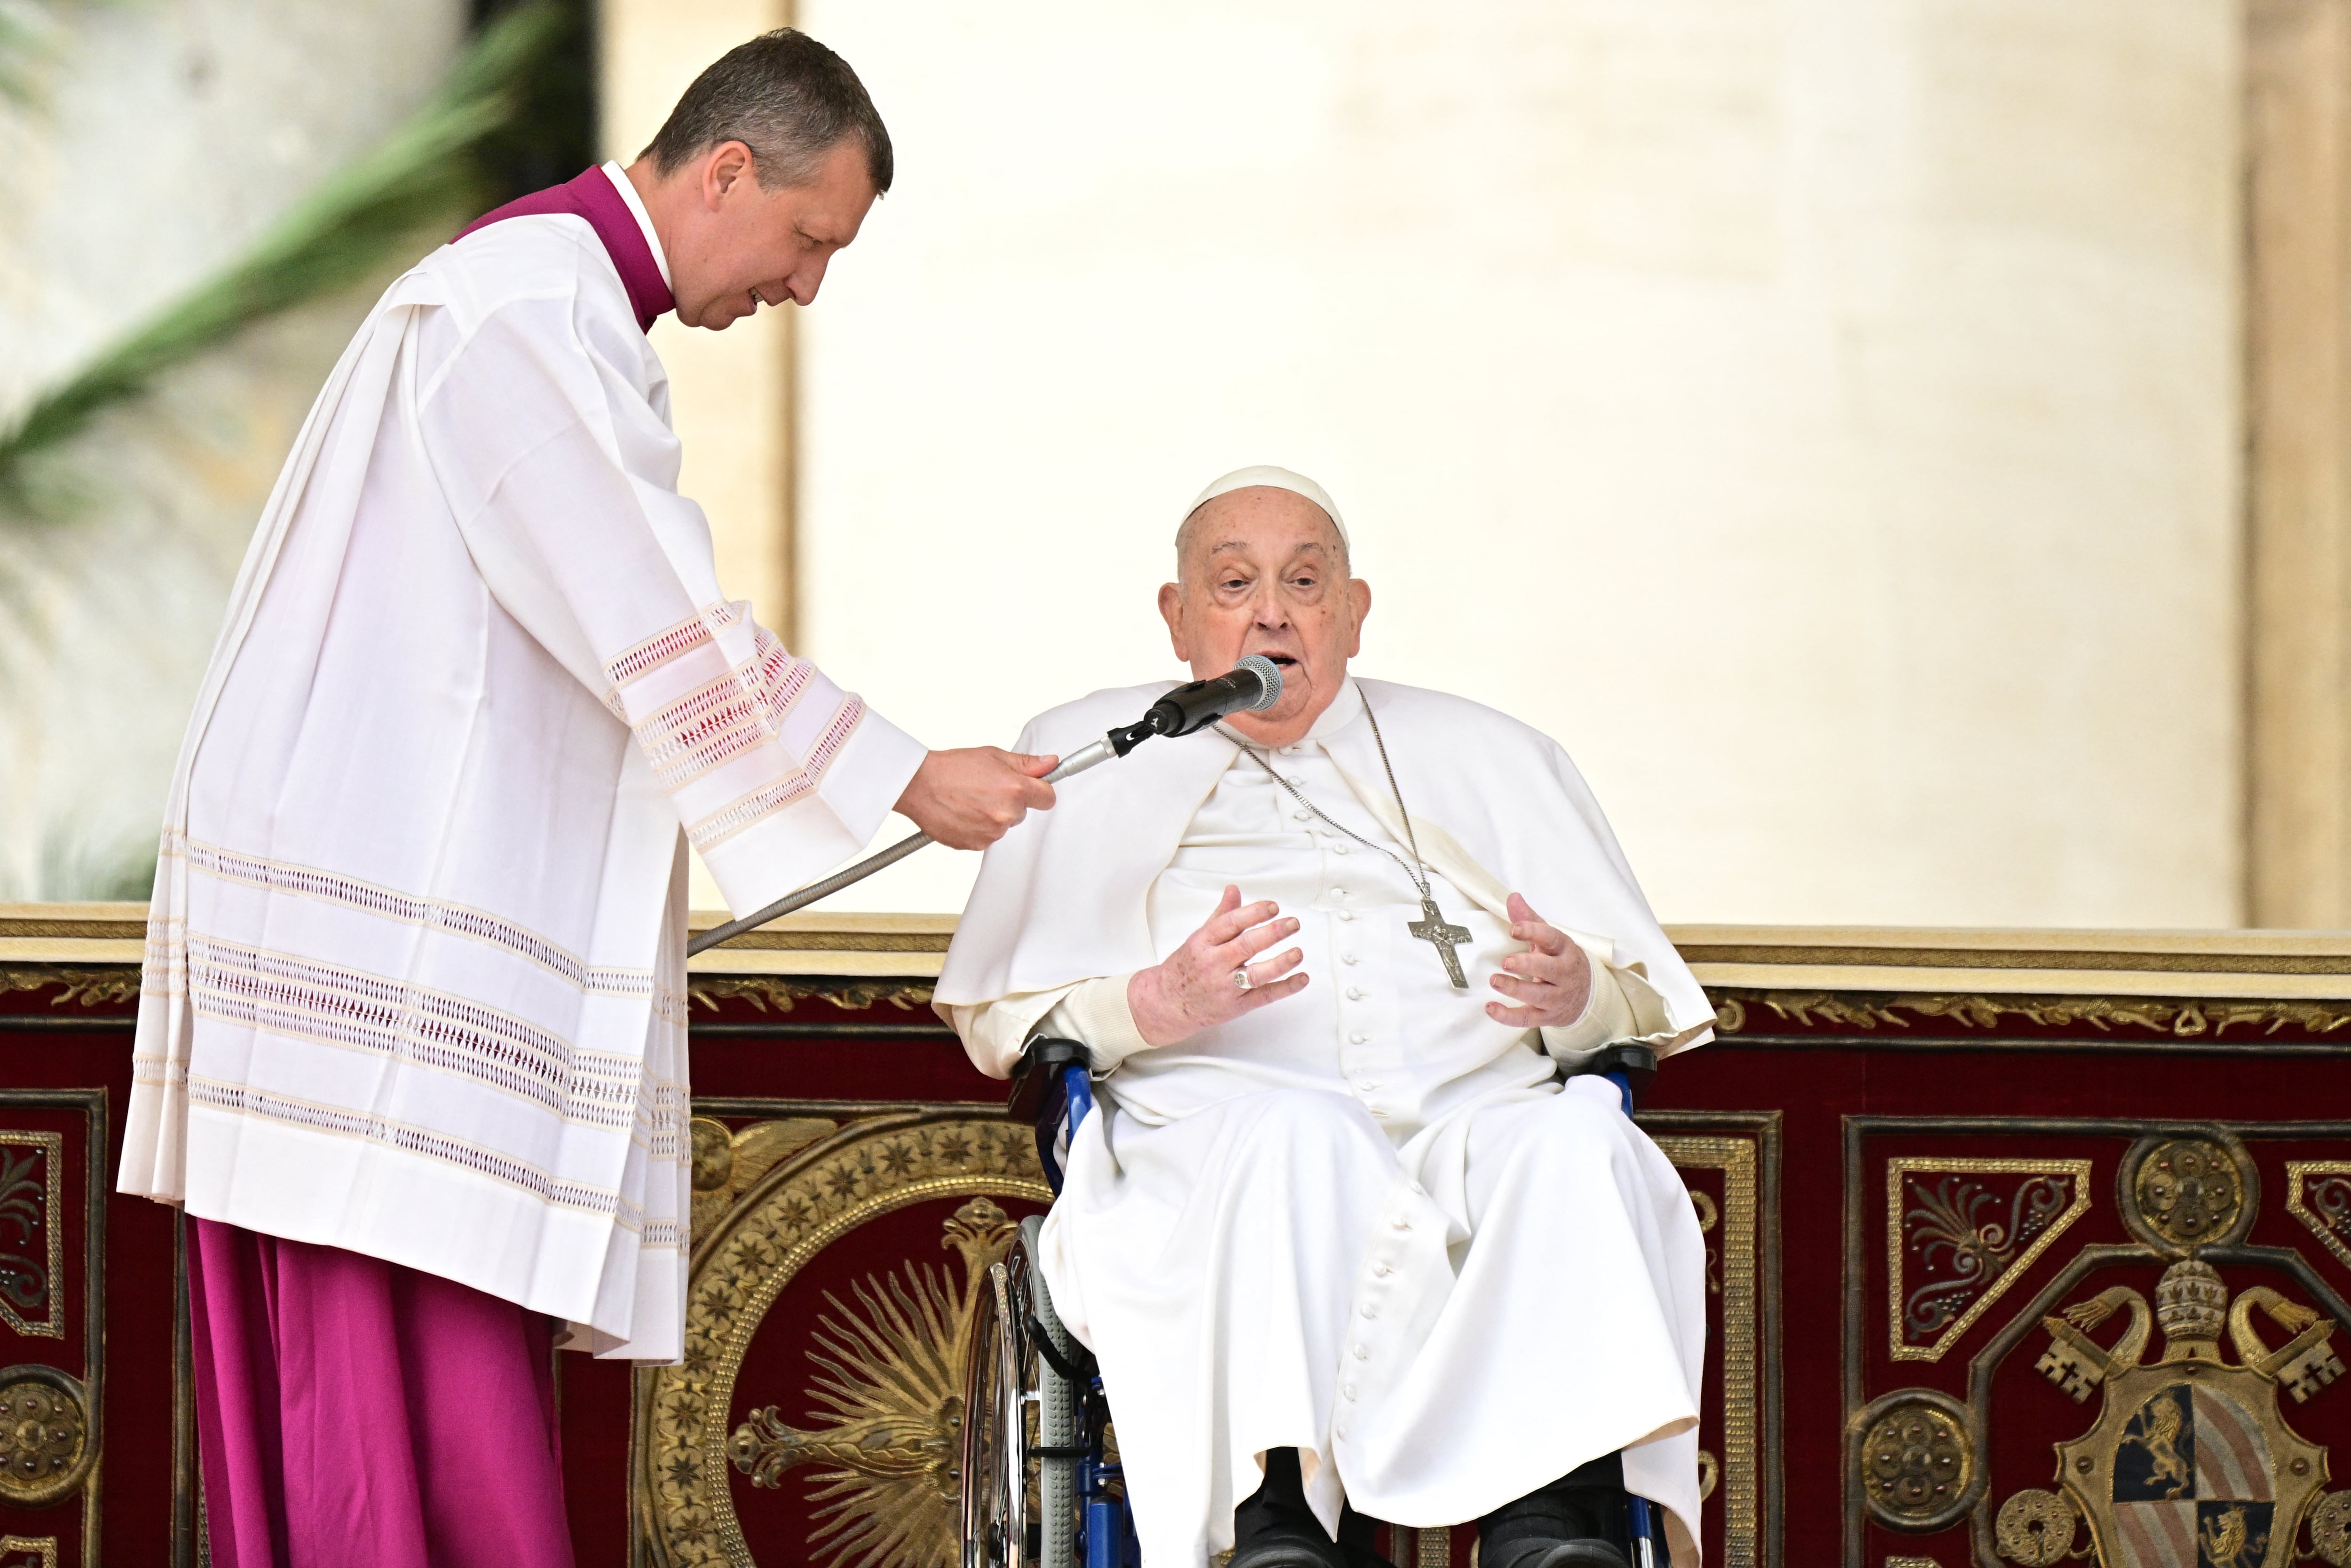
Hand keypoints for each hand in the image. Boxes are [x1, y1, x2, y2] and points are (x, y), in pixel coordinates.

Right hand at [895, 748, 1056, 849]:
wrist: (919, 785)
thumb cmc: (951, 768)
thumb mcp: (993, 756)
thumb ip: (1026, 763)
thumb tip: (1050, 764)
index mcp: (1015, 789)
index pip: (1048, 798)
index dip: (1040, 791)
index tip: (1032, 788)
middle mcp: (1006, 813)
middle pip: (1023, 812)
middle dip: (1011, 801)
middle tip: (987, 788)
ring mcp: (992, 832)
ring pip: (1004, 825)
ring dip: (993, 815)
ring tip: (971, 799)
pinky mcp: (977, 844)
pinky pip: (988, 837)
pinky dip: (979, 827)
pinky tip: (964, 812)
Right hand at [1127, 885, 1305, 1046]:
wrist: (1168, 1003)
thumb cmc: (1187, 967)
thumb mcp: (1199, 938)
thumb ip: (1221, 914)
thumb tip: (1234, 890)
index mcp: (1203, 943)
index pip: (1229, 924)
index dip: (1253, 914)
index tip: (1273, 906)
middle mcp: (1214, 964)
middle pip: (1245, 947)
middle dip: (1271, 934)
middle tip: (1292, 924)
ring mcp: (1225, 987)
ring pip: (1256, 975)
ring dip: (1280, 964)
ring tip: (1298, 953)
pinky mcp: (1237, 1006)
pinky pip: (1264, 996)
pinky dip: (1285, 988)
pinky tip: (1301, 978)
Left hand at [1486, 892, 1593, 1028]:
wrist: (1586, 996)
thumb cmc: (1560, 961)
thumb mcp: (1549, 940)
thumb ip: (1529, 920)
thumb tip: (1512, 897)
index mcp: (1565, 950)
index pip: (1552, 939)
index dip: (1533, 933)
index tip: (1514, 929)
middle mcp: (1564, 974)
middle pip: (1548, 969)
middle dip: (1527, 965)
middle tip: (1506, 961)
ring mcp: (1557, 998)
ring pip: (1538, 996)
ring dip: (1515, 989)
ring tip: (1495, 980)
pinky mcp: (1546, 1016)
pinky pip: (1527, 1018)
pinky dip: (1508, 1016)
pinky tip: (1490, 1008)